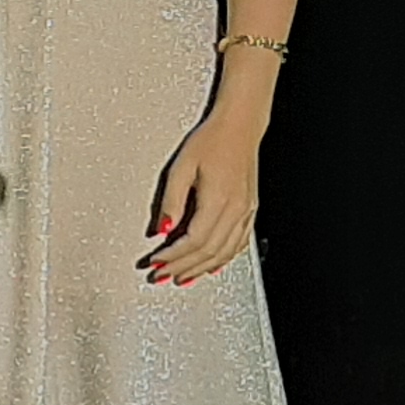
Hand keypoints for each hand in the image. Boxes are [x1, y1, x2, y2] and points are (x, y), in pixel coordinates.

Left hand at [144, 115, 259, 284]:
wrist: (240, 127)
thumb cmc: (210, 141)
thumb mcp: (180, 168)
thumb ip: (170, 202)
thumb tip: (160, 230)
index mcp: (218, 201)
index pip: (192, 241)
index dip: (172, 256)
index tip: (155, 262)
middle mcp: (236, 210)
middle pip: (208, 252)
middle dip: (182, 267)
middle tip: (162, 275)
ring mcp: (246, 211)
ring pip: (224, 252)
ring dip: (202, 268)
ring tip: (182, 277)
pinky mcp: (250, 209)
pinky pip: (238, 243)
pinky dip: (224, 259)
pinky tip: (213, 266)